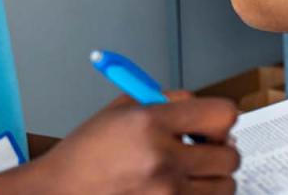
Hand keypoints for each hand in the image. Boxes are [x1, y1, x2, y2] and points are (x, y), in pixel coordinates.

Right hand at [23, 95, 240, 194]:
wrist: (57, 193)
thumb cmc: (86, 154)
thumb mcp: (122, 109)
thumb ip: (168, 101)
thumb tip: (207, 110)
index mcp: (151, 123)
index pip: (223, 114)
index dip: (221, 119)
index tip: (212, 126)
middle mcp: (161, 160)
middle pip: (230, 155)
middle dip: (218, 151)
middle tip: (200, 152)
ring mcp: (165, 194)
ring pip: (225, 186)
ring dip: (212, 179)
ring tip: (188, 174)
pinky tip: (177, 189)